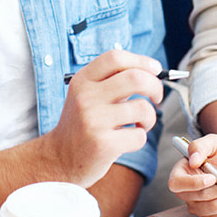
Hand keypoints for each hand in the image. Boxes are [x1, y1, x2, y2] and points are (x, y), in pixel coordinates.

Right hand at [48, 50, 161, 187]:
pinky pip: (139, 136)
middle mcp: (86, 97)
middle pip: (135, 78)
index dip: (141, 61)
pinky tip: (128, 139)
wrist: (59, 158)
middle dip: (155, 86)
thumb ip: (112, 81)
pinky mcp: (102, 145)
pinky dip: (141, 137)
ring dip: (150, 117)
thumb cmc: (81, 124)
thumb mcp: (87, 95)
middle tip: (156, 97)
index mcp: (82, 81)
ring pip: (142, 108)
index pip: (116, 57)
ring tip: (140, 123)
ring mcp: (93, 121)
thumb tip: (151, 71)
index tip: (155, 70)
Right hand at [167, 134, 216, 216]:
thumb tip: (192, 160)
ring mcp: (200, 207)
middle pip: (199, 197)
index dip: (192, 183)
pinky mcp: (215, 216)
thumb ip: (200, 146)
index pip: (176, 184)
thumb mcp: (215, 142)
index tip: (212, 178)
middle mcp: (188, 192)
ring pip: (213, 208)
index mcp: (183, 173)